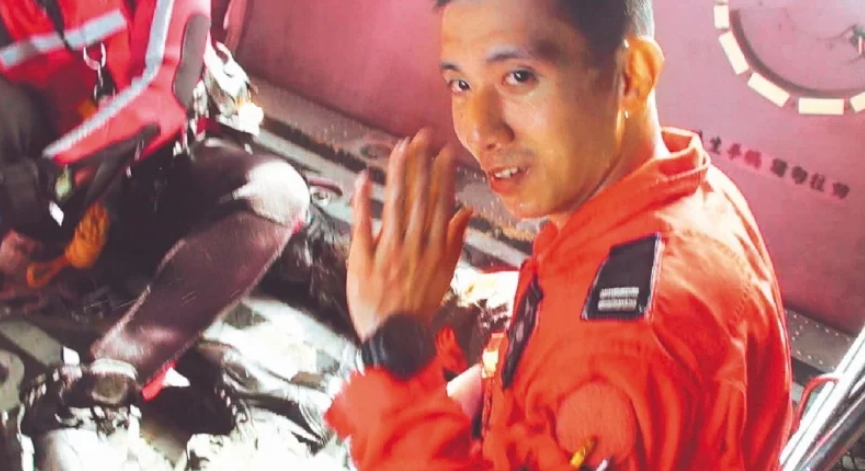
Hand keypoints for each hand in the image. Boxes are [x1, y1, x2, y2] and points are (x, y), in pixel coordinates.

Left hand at [347, 129, 472, 340]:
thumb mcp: (446, 272)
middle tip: (421, 137)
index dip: (442, 175)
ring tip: (400, 148)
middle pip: (418, 198)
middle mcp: (415, 245)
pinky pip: (363, 226)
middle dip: (420, 164)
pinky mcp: (364, 259)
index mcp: (436, 248)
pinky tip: (364, 178)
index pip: (440, 204)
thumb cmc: (420, 304)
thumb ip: (456, 238)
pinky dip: (364, 202)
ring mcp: (389, 251)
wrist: (395, 336)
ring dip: (398, 175)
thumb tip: (468, 210)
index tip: (444, 151)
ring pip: (395, 206)